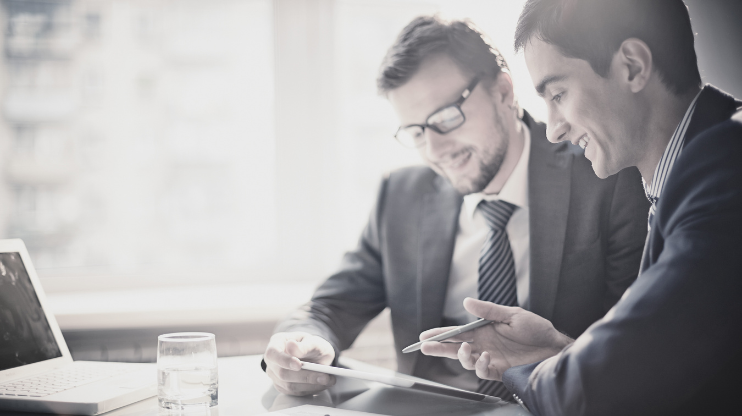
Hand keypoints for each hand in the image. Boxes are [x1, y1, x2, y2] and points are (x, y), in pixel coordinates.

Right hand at [264, 332, 336, 395]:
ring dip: (311, 385)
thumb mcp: (313, 341)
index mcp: (276, 343)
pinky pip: (296, 392)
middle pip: (282, 373)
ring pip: (289, 386)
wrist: (315, 355)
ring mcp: (276, 376)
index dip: (284, 360)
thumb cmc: (312, 345)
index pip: (272, 354)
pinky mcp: (284, 387)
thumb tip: (291, 346)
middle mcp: (272, 361)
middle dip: (305, 376)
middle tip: (325, 376)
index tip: (298, 365)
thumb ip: (304, 345)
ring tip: (329, 380)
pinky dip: (311, 389)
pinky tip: (323, 384)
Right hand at [419, 298, 572, 380]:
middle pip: (455, 348)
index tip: (425, 336)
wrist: (554, 347)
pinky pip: (483, 371)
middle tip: (425, 347)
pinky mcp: (500, 370)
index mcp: (483, 330)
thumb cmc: (536, 329)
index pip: (457, 332)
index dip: (440, 334)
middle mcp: (483, 345)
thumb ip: (488, 311)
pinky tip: (484, 357)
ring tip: (464, 349)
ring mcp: (491, 358)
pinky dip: (480, 365)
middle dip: (439, 348)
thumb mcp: (512, 314)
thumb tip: (466, 302)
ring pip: (466, 361)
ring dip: (461, 356)